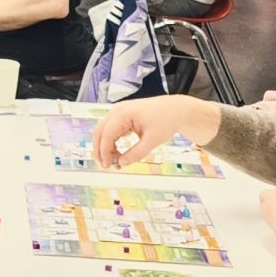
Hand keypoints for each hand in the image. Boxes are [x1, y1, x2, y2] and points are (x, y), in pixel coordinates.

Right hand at [91, 95, 218, 166]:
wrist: (176, 109)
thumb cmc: (166, 121)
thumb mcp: (152, 141)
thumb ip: (136, 153)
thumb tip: (122, 163)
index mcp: (122, 114)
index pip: (106, 136)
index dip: (105, 153)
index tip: (108, 167)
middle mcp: (117, 110)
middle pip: (99, 132)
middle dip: (100, 151)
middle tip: (106, 166)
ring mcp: (118, 112)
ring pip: (103, 132)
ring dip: (105, 147)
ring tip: (114, 162)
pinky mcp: (122, 116)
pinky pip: (111, 130)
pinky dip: (111, 143)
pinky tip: (118, 154)